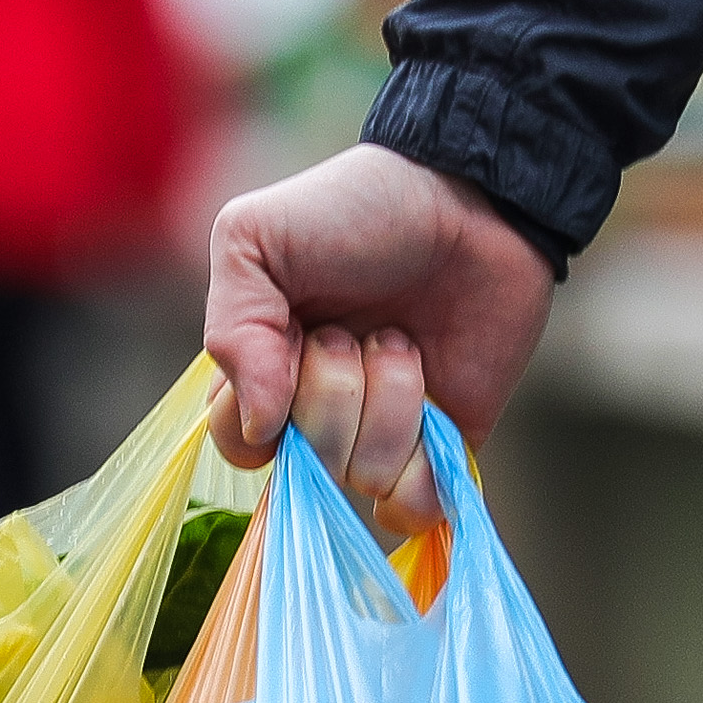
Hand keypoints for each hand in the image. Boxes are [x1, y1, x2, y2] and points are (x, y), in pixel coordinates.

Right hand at [203, 145, 558, 537]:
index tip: (295, 341)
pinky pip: (416, 507)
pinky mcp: (445, 445)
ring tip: (406, 339)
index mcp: (262, 369)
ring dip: (393, 398)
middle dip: (336, 388)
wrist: (472, 196)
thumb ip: (231, 329)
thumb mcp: (253, 238)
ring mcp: (383, 433)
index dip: (263, 407)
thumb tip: (263, 426)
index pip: (238, 439)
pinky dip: (428, 470)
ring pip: (366, 476)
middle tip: (359, 326)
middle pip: (306, 463)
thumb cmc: (356, 208)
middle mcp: (317, 412)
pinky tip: (438, 402)